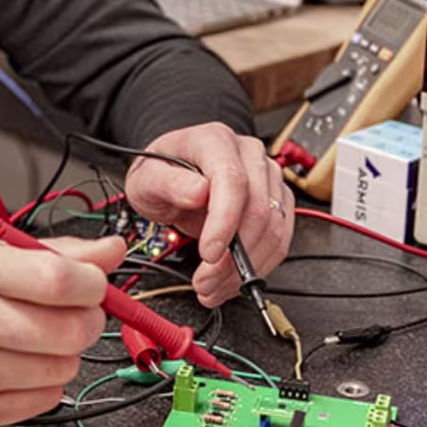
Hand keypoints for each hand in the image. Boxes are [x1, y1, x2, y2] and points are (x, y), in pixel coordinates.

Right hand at [0, 236, 122, 426]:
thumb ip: (57, 253)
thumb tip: (113, 252)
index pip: (61, 280)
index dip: (93, 285)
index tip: (91, 285)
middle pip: (71, 330)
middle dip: (84, 321)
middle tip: (65, 315)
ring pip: (64, 368)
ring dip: (62, 354)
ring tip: (32, 341)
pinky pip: (45, 400)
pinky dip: (43, 383)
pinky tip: (16, 366)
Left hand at [123, 123, 292, 304]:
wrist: (174, 175)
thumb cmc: (162, 172)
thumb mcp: (147, 178)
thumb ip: (168, 183)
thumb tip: (198, 192)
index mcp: (215, 141)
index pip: (232, 181)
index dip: (224, 222)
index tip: (209, 254)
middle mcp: (248, 154)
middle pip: (258, 209)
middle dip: (233, 257)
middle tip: (204, 282)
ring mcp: (267, 177)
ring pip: (273, 229)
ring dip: (246, 268)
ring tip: (213, 286)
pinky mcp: (277, 201)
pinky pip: (279, 239)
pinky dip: (258, 266)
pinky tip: (232, 279)